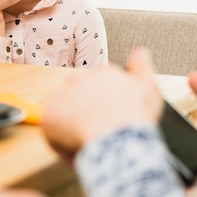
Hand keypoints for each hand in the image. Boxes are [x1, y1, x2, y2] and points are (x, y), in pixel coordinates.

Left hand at [42, 48, 162, 162]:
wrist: (117, 138)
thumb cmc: (135, 117)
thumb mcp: (147, 87)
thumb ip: (142, 67)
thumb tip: (140, 52)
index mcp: (102, 73)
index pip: (99, 82)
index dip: (105, 101)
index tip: (112, 115)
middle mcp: (80, 79)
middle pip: (79, 93)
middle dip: (86, 108)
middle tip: (99, 128)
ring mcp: (63, 94)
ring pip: (64, 109)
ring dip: (72, 121)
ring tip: (88, 139)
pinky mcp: (49, 113)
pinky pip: (52, 125)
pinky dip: (60, 136)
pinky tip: (76, 144)